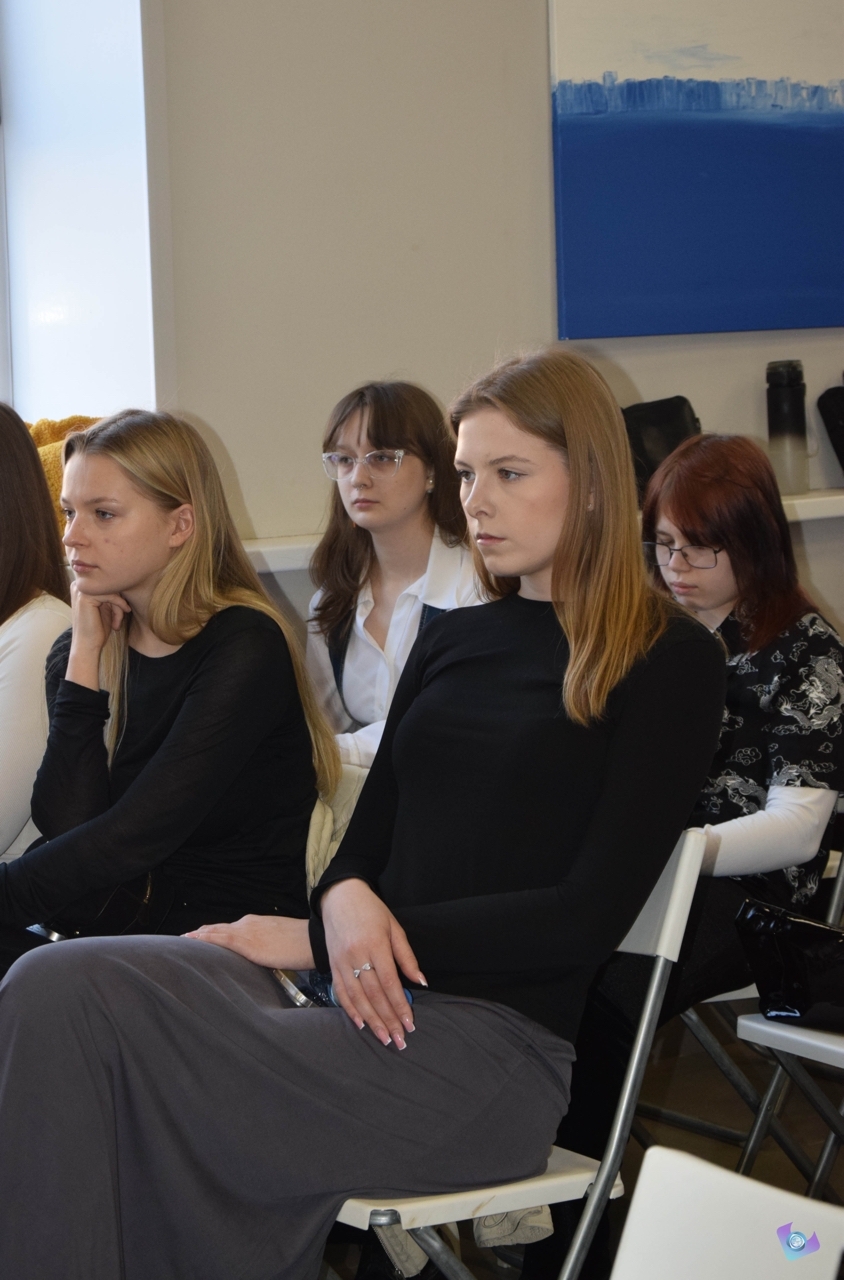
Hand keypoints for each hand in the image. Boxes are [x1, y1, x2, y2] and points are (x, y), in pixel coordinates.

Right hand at [66, 581, 131, 690]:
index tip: (123, 611)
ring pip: (112, 590)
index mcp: (83, 586)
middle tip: (120, 618)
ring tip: (117, 622)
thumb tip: (127, 580)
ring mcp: (81, 590)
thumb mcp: (107, 607)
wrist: (88, 645)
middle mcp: (79, 585)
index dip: (117, 596)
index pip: (107, 583)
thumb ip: (111, 594)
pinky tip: (117, 623)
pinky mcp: (85, 597)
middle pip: (110, 585)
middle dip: (118, 601)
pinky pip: (111, 596)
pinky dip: (118, 609)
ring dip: (119, 607)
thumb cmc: (97, 628)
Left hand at [183, 915, 313, 968]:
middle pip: (218, 929)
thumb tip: (260, 958)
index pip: (228, 928)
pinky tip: (192, 942)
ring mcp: (246, 931)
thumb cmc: (301, 944)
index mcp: (256, 924)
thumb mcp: (280, 943)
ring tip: (182, 941)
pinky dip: (204, 939)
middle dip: (201, 934)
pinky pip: (219, 939)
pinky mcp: (247, 943)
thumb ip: (266, 948)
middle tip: (184, 939)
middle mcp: (247, 924)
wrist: (312, 940)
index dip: (212, 932)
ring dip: (198, 936)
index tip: (199, 936)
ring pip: (214, 932)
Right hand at [321, 878, 426, 1049]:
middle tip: (400, 1040)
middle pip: (374, 995)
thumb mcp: (395, 928)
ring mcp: (341, 962)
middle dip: (388, 1020)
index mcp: (375, 944)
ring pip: (357, 998)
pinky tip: (361, 1024)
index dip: (400, 1005)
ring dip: (371, 1021)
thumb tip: (420, 981)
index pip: (389, 983)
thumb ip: (406, 957)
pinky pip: (341, 992)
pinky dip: (351, 1010)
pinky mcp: (332, 966)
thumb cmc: (372, 911)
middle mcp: (356, 955)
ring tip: (383, 1038)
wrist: (340, 897)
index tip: (409, 1023)